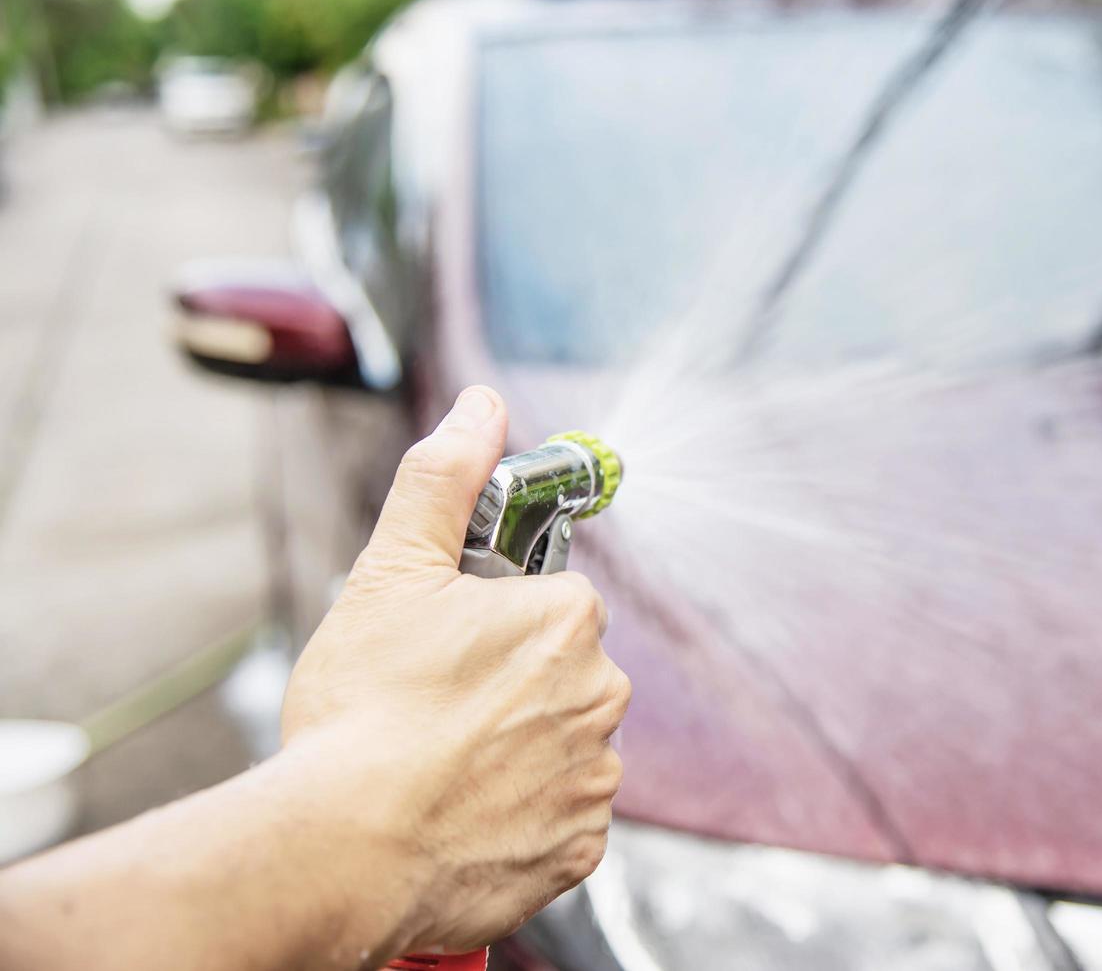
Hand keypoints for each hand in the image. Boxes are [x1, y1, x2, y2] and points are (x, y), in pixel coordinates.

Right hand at [281, 386, 630, 952]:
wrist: (344, 848)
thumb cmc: (364, 710)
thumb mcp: (393, 571)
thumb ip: (444, 480)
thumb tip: (482, 406)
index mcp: (569, 620)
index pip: (551, 603)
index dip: (493, 621)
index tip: (446, 649)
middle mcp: (603, 694)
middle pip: (561, 675)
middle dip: (507, 687)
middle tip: (431, 710)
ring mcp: (595, 777)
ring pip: (560, 747)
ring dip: (515, 754)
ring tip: (438, 768)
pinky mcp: (580, 848)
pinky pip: (557, 817)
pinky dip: (519, 816)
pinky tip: (463, 816)